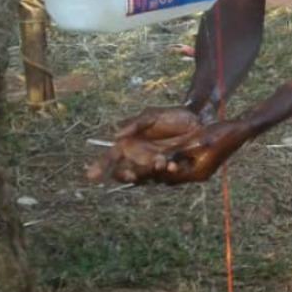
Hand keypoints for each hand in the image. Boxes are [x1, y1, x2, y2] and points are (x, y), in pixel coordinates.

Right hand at [87, 107, 203, 182]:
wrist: (199, 119)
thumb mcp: (152, 115)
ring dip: (150, 172)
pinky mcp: (171, 168)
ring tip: (161, 161)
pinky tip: (173, 165)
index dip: (100, 167)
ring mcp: (155, 165)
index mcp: (130, 144)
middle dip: (126, 175)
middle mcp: (140, 157)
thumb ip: (135, 124)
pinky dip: (168, 172)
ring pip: (146, 176)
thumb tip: (116, 136)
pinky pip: (166, 177)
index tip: (93, 176)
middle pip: (125, 173)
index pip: (110, 158)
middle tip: (131, 174)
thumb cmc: (173, 116)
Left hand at [156, 120, 252, 184]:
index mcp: (196, 173)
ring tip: (156, 157)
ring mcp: (202, 171)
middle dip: (161, 171)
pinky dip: (177, 163)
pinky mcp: (204, 164)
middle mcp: (199, 175)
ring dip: (169, 167)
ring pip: (178, 173)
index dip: (157, 172)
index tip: (146, 164)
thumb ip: (178, 152)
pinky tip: (170, 153)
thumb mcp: (195, 142)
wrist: (238, 131)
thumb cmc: (218, 135)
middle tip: (148, 161)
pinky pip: (185, 168)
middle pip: (173, 179)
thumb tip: (161, 159)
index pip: (170, 178)